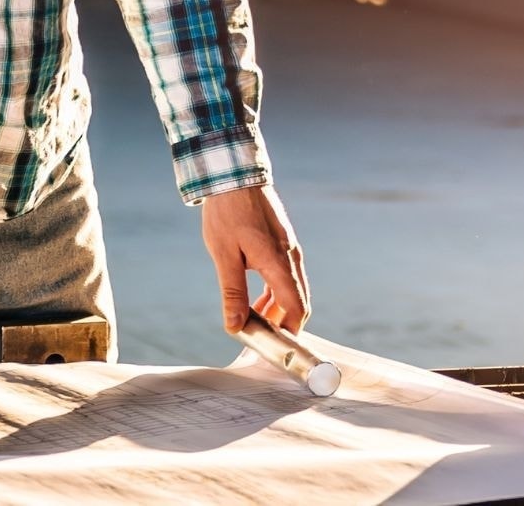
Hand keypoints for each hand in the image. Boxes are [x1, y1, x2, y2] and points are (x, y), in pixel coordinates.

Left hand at [200, 184, 310, 333]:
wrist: (233, 176)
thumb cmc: (227, 213)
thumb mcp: (224, 255)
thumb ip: (232, 292)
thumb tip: (235, 325)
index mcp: (279, 262)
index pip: (295, 308)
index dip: (288, 332)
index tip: (274, 348)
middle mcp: (291, 257)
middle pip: (298, 302)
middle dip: (282, 324)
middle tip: (260, 339)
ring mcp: (289, 249)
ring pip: (292, 290)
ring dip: (277, 309)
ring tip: (252, 321)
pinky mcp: (282, 243)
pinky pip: (286, 276)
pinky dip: (275, 293)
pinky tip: (255, 299)